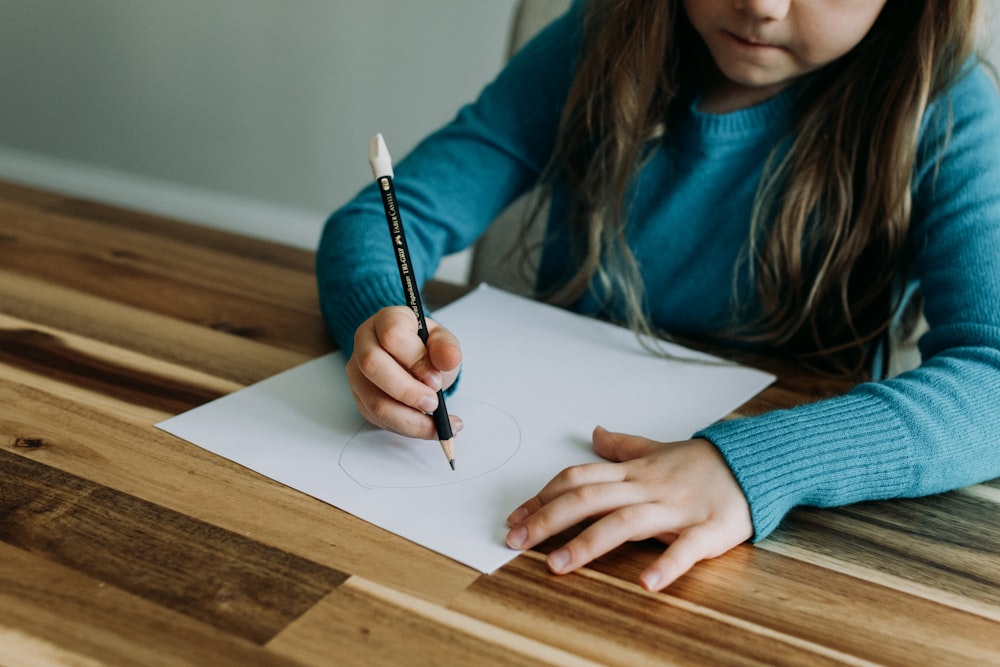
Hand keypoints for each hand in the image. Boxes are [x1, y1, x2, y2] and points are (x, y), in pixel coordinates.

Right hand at [346, 306, 462, 438]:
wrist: (412, 360)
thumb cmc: (426, 347)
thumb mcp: (442, 341)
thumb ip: (446, 348)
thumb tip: (449, 359)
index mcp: (386, 321)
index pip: (393, 336)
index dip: (416, 360)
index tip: (436, 379)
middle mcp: (365, 344)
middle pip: (373, 366)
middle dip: (408, 392)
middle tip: (434, 403)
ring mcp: (358, 373)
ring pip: (375, 401)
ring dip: (410, 419)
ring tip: (438, 425)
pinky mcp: (360, 398)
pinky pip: (379, 420)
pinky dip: (408, 428)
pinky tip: (430, 428)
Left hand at [505, 427, 752, 590]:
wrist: (755, 463)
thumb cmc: (702, 462)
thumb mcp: (658, 449)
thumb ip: (623, 446)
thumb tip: (594, 432)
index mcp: (634, 471)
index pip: (578, 479)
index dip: (543, 497)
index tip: (515, 517)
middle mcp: (648, 487)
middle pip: (589, 499)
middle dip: (548, 520)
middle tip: (515, 541)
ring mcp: (677, 508)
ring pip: (625, 522)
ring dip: (587, 544)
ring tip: (557, 566)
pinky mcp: (710, 529)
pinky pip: (686, 547)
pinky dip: (666, 564)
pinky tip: (646, 583)